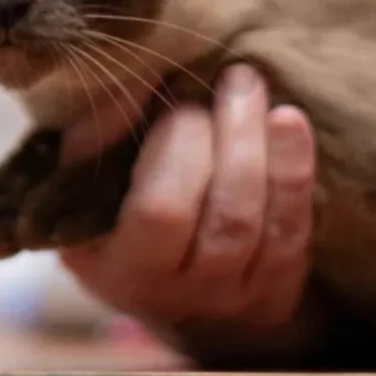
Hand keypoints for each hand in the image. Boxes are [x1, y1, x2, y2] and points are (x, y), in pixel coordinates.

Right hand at [58, 64, 315, 359]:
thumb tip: (133, 81)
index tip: (176, 101)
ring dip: (271, 146)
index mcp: (123, 268)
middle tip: (235, 77)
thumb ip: (93, 139)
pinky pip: (296, 231)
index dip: (179, 147)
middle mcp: (182, 294)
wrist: (155, 293)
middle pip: (229, 216)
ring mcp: (235, 299)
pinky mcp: (277, 292)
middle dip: (237, 136)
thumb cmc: (106, 223)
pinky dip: (296, 171)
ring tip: (254, 86)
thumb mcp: (79, 189)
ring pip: (270, 224)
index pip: (162, 211)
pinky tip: (288, 119)